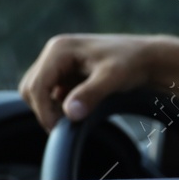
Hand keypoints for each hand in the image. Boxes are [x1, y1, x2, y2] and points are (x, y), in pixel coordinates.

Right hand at [18, 34, 161, 131]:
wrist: (147, 58)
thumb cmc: (131, 63)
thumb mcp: (112, 79)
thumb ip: (90, 95)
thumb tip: (68, 113)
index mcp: (59, 49)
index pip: (36, 86)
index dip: (44, 111)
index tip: (58, 129)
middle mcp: (55, 53)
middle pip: (31, 89)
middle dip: (44, 110)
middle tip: (65, 127)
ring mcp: (59, 63)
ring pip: (37, 92)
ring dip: (49, 109)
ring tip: (73, 118)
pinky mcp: (65, 73)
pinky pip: (50, 94)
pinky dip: (57, 106)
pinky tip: (77, 110)